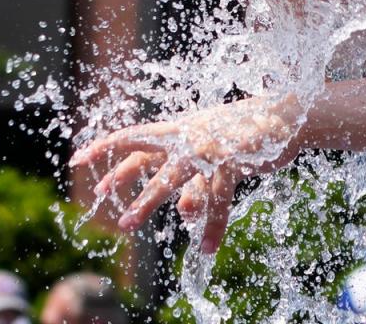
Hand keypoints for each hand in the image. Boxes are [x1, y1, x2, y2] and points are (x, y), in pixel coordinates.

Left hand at [71, 98, 302, 253]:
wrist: (287, 117)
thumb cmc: (249, 136)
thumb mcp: (216, 159)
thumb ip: (196, 183)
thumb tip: (184, 212)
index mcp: (182, 130)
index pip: (137, 137)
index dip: (108, 148)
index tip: (78, 159)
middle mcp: (191, 135)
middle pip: (147, 154)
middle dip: (123, 179)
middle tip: (99, 196)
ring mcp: (210, 145)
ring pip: (172, 175)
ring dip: (148, 200)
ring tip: (129, 223)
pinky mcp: (233, 157)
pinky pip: (218, 197)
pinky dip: (214, 223)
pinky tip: (208, 247)